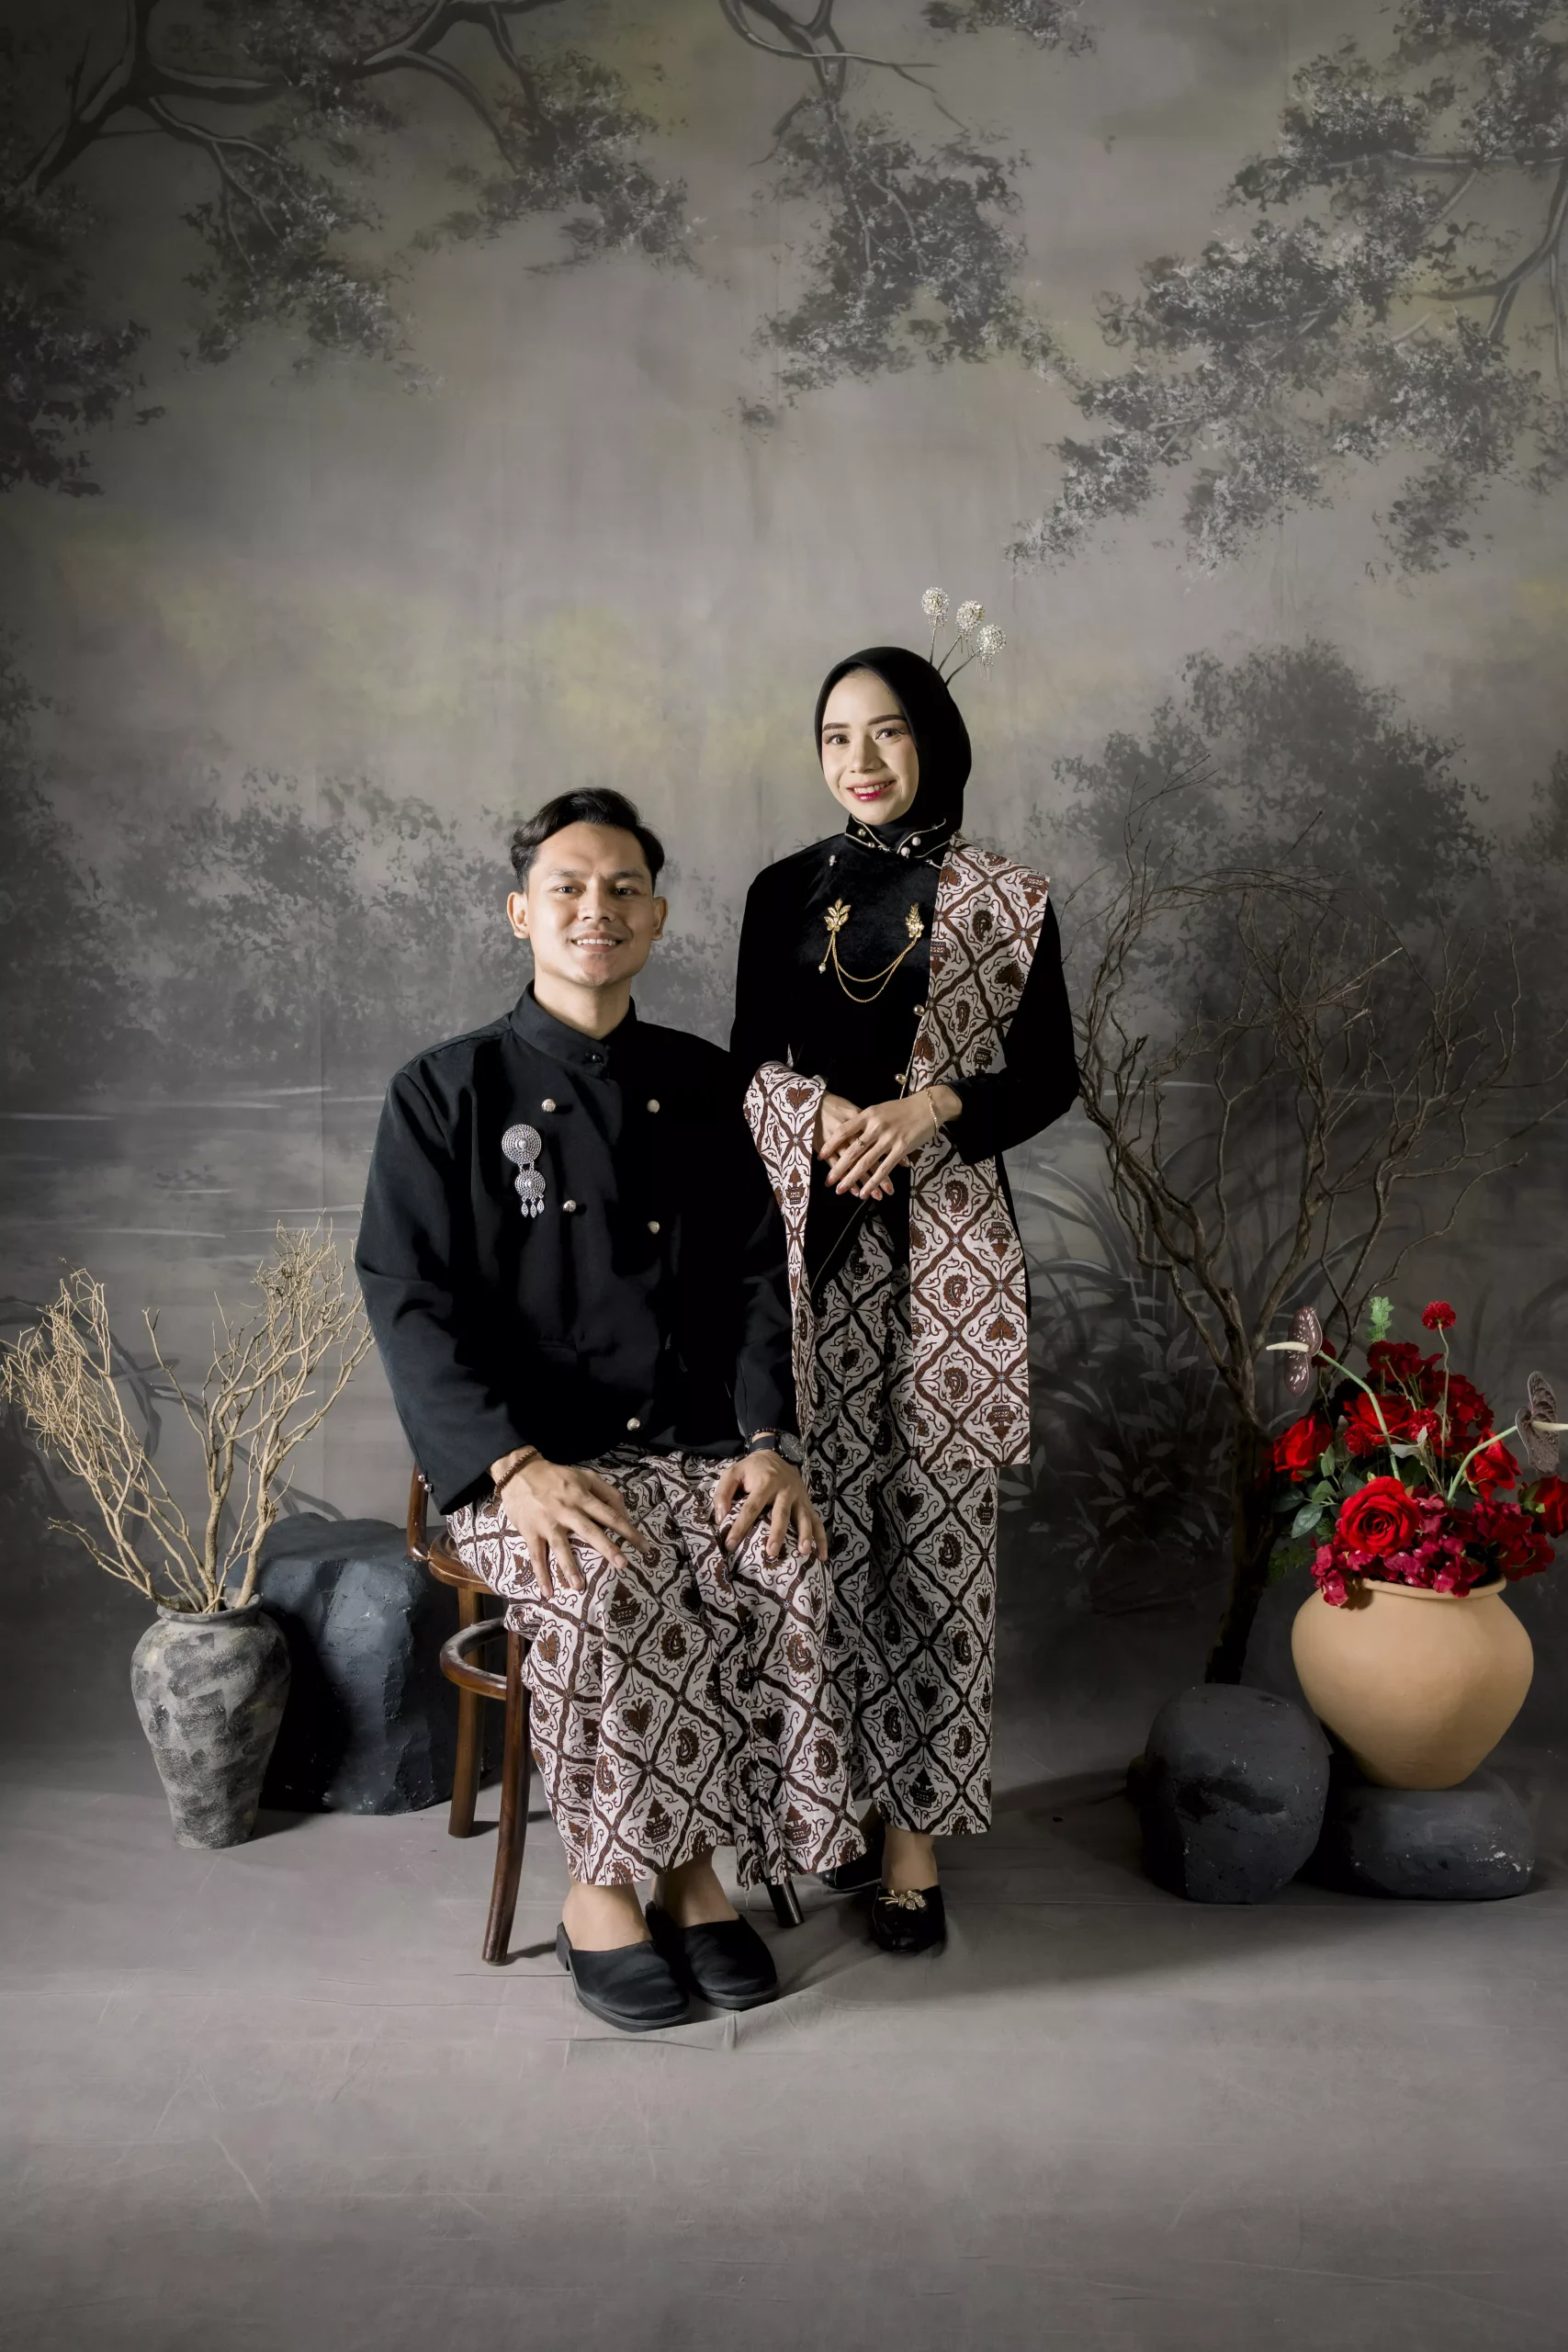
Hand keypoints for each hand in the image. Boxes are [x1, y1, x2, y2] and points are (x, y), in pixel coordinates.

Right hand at [493, 1455, 648, 1598]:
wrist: (519, 1473)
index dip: (629, 1531)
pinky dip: (541, 1574)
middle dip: (607, 1548)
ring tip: (579, 1587)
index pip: (610, 1515)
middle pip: (590, 1531)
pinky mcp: (530, 1532)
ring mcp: (548, 1522)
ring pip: (560, 1547)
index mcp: (582, 1496)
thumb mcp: (585, 1476)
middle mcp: (567, 1510)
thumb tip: (625, 1514)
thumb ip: (607, 1492)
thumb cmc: (557, 1477)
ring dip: (569, 1567)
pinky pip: (536, 1556)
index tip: (644, 1548)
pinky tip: (548, 1591)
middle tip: (622, 1565)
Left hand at [712, 1450, 826, 1561]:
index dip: (740, 1526)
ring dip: (804, 1535)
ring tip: (803, 1552)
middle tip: (772, 1552)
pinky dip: (821, 1538)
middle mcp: (784, 1490)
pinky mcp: (807, 1503)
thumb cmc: (752, 1469)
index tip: (731, 1544)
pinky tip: (822, 1555)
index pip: (751, 1507)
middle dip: (777, 1533)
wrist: (776, 1452)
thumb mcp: (733, 1473)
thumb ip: (723, 1493)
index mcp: (765, 1483)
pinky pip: (817, 1521)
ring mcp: (799, 1497)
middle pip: (781, 1513)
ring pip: (803, 1517)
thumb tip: (720, 1517)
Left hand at [822, 1087, 960, 1197]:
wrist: (928, 1107)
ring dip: (852, 1178)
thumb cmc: (902, 1108)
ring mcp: (889, 1139)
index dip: (831, 1144)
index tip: (820, 1156)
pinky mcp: (901, 1149)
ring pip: (866, 1163)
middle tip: (828, 1181)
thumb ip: (864, 1122)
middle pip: (852, 1151)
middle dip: (838, 1168)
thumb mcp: (879, 1110)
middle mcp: (876, 1127)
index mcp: (868, 1115)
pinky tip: (865, 1192)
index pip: (844, 1131)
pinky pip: (884, 1169)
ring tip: (841, 1189)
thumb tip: (848, 1135)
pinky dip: (873, 1182)